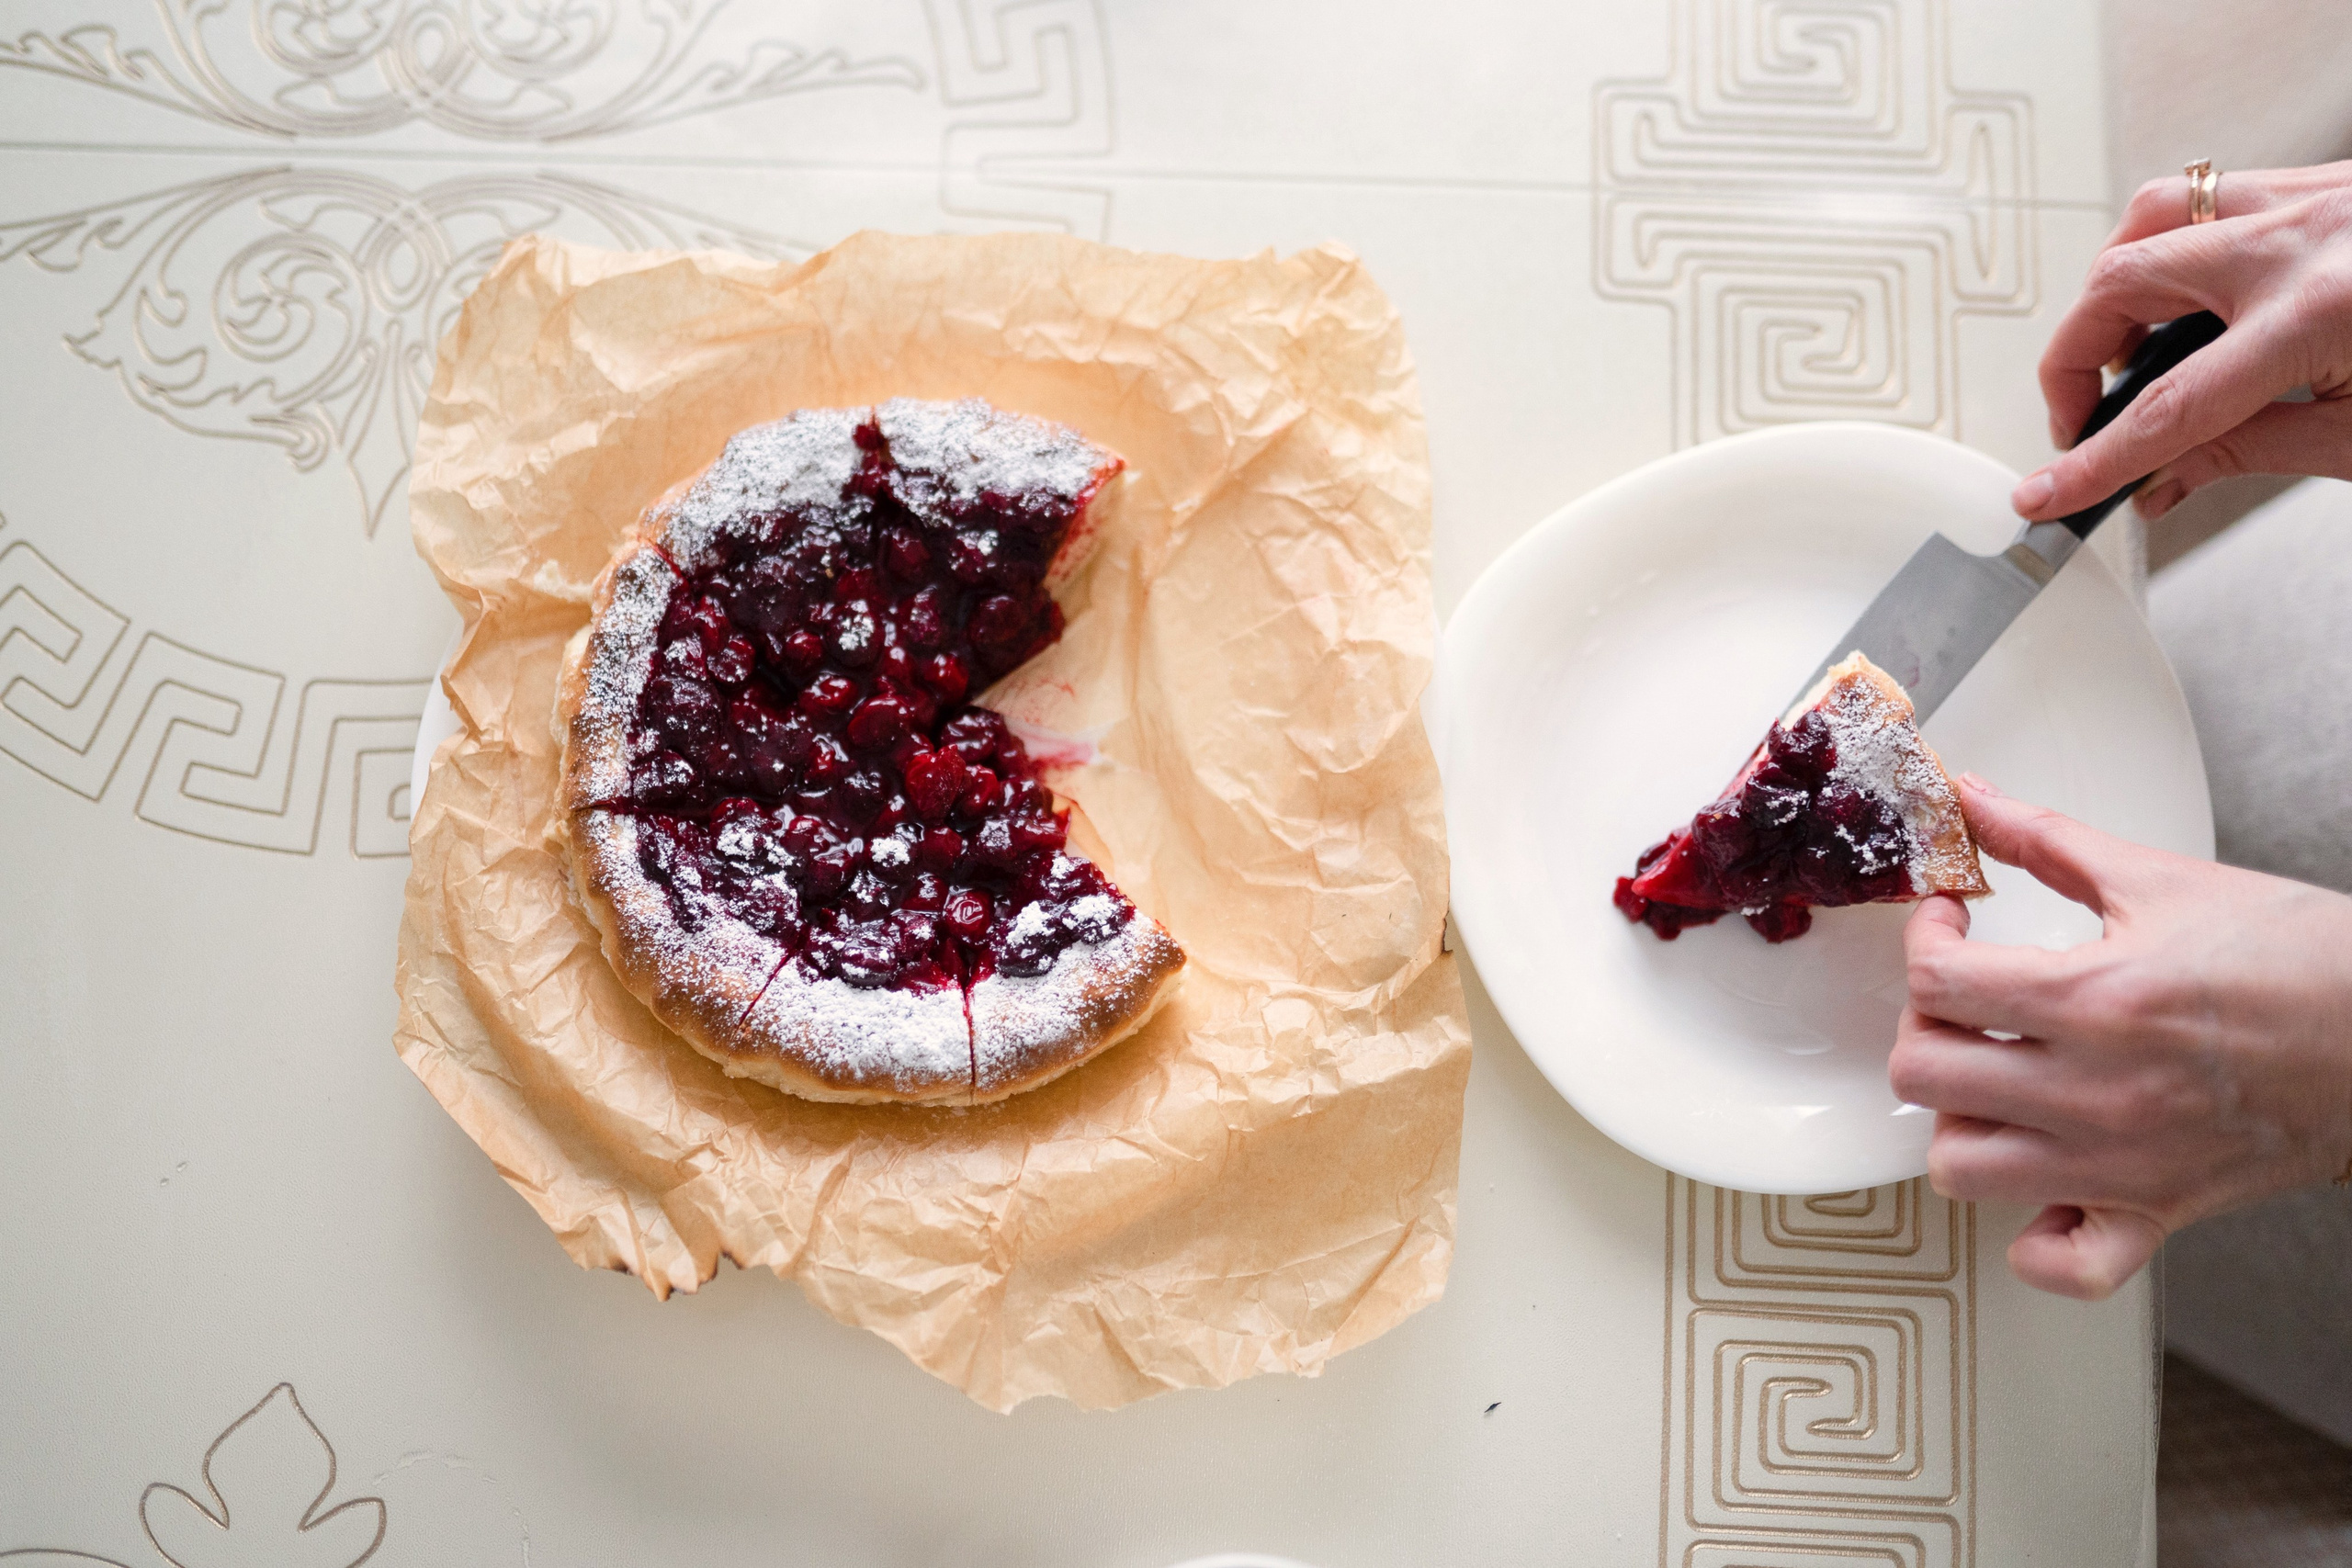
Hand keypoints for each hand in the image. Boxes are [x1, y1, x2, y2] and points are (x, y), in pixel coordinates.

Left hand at [1889, 776, 2351, 1299]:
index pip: (1936, 983)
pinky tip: (2040, 1181)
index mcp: (2097, 1000)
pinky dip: (2033, 1236)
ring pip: (1962, 1169)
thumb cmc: (2302, 958)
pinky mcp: (2159, 1213)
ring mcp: (2124, 1164)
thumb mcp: (2163, 879)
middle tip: (1961, 1001)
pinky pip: (2062, 1265)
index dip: (1923, 941)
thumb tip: (1974, 799)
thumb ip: (2048, 840)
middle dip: (1925, 1026)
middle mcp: (2099, 1092)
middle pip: (1923, 1077)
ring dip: (1959, 1121)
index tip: (1948, 928)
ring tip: (1992, 1080)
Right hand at [2013, 159, 2351, 522]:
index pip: (2171, 405)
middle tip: (2082, 422)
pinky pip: (2208, 195)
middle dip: (2079, 362)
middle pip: (2124, 282)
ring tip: (2126, 352)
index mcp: (2321, 310)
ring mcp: (2310, 197)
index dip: (2096, 461)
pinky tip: (2184, 297)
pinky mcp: (2320, 183)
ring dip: (2114, 288)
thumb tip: (2161, 478)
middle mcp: (2304, 238)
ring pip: (2151, 214)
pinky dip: (2172, 247)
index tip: (2049, 493)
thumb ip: (2253, 451)